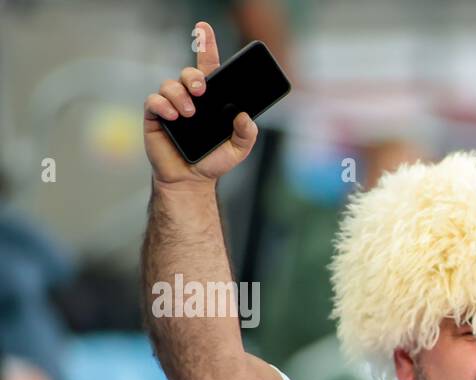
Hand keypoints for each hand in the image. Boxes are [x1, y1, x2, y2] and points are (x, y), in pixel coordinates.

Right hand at [143, 21, 257, 189]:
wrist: (191, 181)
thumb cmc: (213, 161)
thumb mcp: (238, 150)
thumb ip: (247, 133)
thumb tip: (245, 116)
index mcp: (210, 99)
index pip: (208, 66)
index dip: (205, 44)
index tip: (203, 27)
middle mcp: (189, 97)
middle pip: (188, 72)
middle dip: (194, 76)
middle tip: (202, 90)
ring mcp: (171, 105)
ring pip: (170, 84)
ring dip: (180, 95)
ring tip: (189, 114)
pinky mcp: (155, 116)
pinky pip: (154, 101)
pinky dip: (163, 105)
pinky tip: (173, 116)